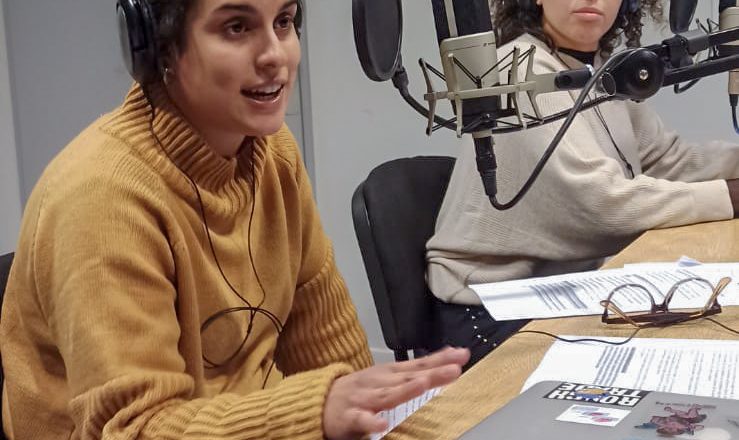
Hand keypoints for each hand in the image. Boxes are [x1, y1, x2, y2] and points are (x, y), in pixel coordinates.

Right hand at [322, 346, 469, 439]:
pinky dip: (371, 420)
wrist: (319, 400)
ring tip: (424, 384)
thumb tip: (447, 357)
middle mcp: (379, 382)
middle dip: (432, 373)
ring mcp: (364, 398)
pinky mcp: (349, 416)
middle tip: (454, 369)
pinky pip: (361, 420)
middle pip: (409, 377)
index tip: (462, 355)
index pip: (419, 364)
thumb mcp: (387, 375)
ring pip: (387, 395)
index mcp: (389, 373)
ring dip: (406, 389)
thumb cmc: (359, 389)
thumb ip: (415, 369)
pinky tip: (381, 423)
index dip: (440, 359)